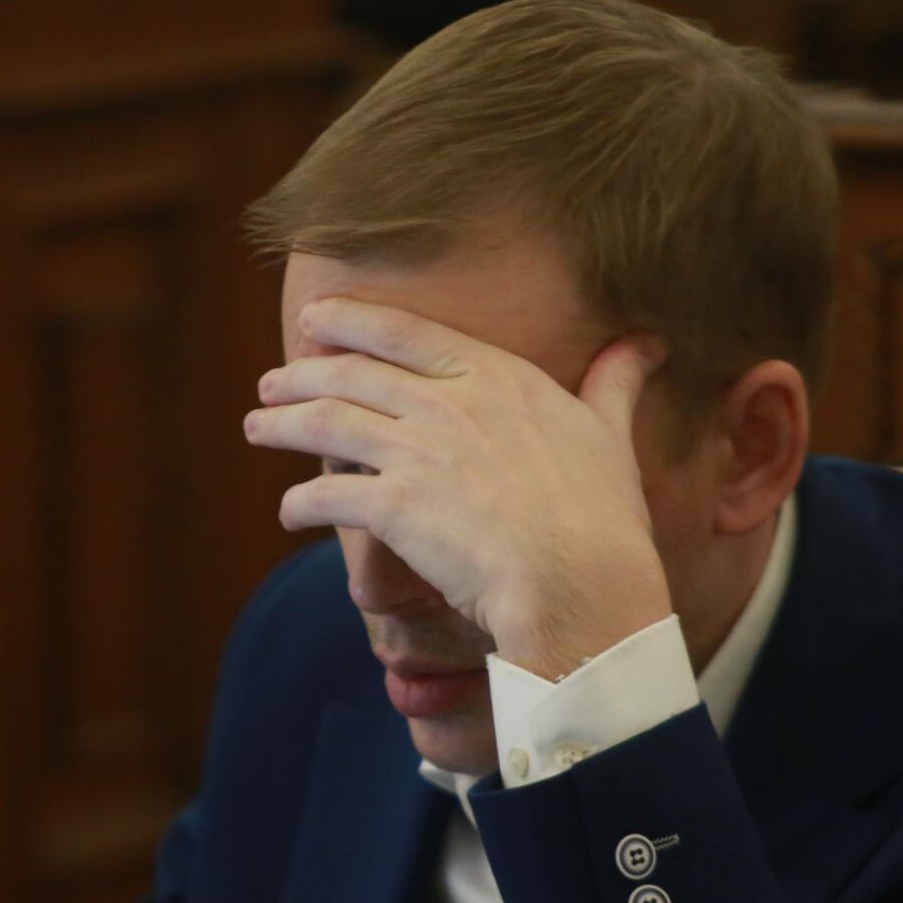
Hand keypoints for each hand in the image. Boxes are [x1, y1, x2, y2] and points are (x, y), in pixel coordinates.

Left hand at [244, 297, 672, 676]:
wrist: (580, 582)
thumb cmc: (604, 516)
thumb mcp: (610, 434)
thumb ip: (614, 384)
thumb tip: (646, 343)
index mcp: (495, 375)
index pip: (404, 333)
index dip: (350, 322)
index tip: (317, 320)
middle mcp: (447, 402)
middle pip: (351, 374)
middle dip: (302, 373)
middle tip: (271, 380)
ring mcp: (416, 451)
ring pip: (326, 424)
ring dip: (283, 424)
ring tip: (256, 427)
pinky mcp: (393, 506)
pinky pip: (327, 496)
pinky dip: (300, 503)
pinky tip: (288, 512)